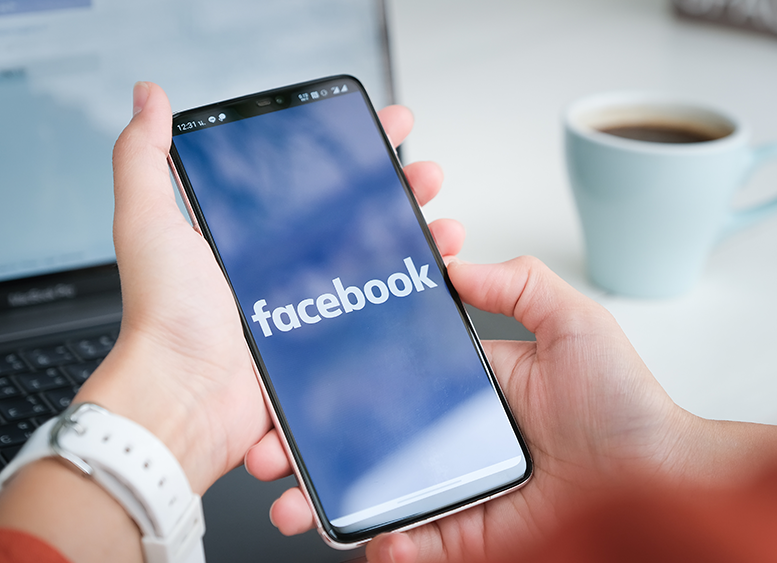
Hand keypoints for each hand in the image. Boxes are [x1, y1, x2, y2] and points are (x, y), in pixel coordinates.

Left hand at [76, 81, 462, 494]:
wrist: (186, 402)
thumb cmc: (166, 318)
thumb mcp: (149, 222)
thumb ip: (144, 157)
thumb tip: (147, 98)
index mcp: (248, 238)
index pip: (312, 181)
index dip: (352, 152)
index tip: (383, 127)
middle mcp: (282, 270)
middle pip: (357, 218)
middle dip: (401, 192)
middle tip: (427, 175)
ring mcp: (310, 308)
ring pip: (378, 263)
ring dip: (418, 239)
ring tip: (444, 226)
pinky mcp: (328, 346)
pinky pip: (380, 314)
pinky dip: (414, 294)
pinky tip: (436, 278)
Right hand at [248, 255, 692, 561]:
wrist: (658, 479)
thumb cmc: (626, 405)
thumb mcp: (573, 322)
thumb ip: (518, 283)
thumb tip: (456, 263)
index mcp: (465, 384)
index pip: (383, 375)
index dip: (332, 377)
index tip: (290, 374)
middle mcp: (449, 437)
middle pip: (359, 439)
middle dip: (302, 442)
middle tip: (265, 443)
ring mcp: (453, 488)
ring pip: (370, 496)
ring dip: (320, 500)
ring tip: (289, 500)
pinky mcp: (467, 536)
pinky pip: (413, 546)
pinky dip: (387, 548)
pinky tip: (375, 539)